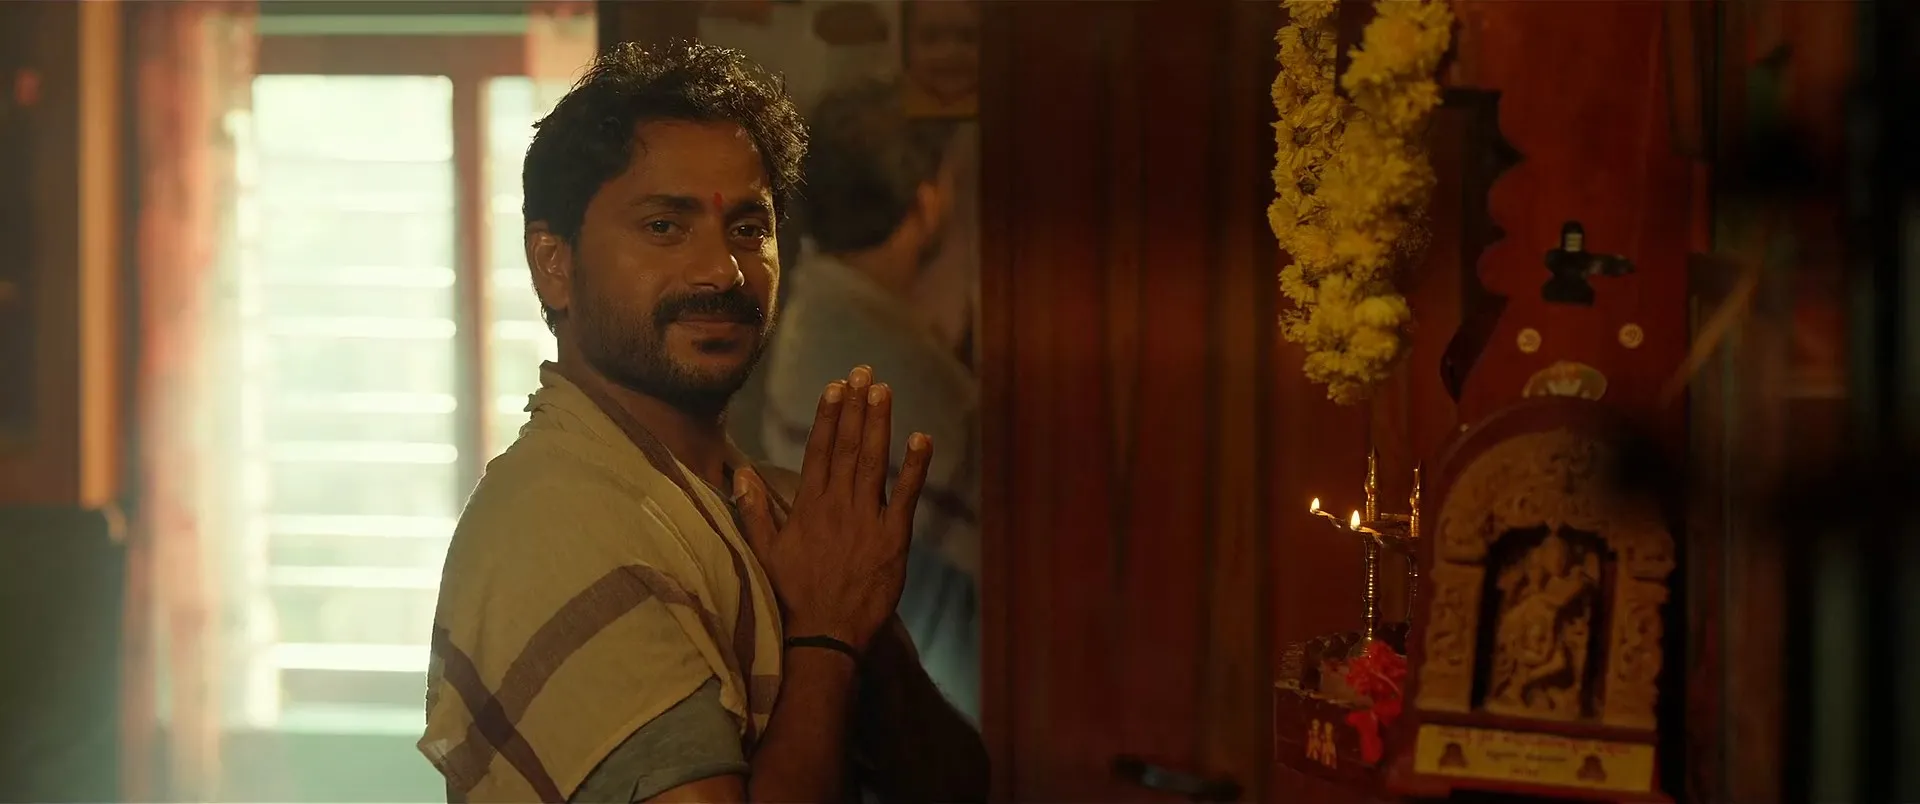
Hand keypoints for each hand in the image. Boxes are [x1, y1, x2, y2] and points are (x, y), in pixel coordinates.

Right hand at [736, 366, 932, 652]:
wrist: (824, 637)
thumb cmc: (792, 597)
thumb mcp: (763, 553)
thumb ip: (754, 510)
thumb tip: (739, 472)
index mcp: (808, 507)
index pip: (819, 450)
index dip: (828, 415)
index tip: (835, 386)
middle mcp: (837, 506)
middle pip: (847, 446)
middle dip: (856, 406)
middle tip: (864, 371)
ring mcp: (867, 520)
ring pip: (874, 461)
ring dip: (879, 423)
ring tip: (884, 390)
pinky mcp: (894, 540)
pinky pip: (907, 496)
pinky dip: (916, 467)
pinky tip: (922, 438)